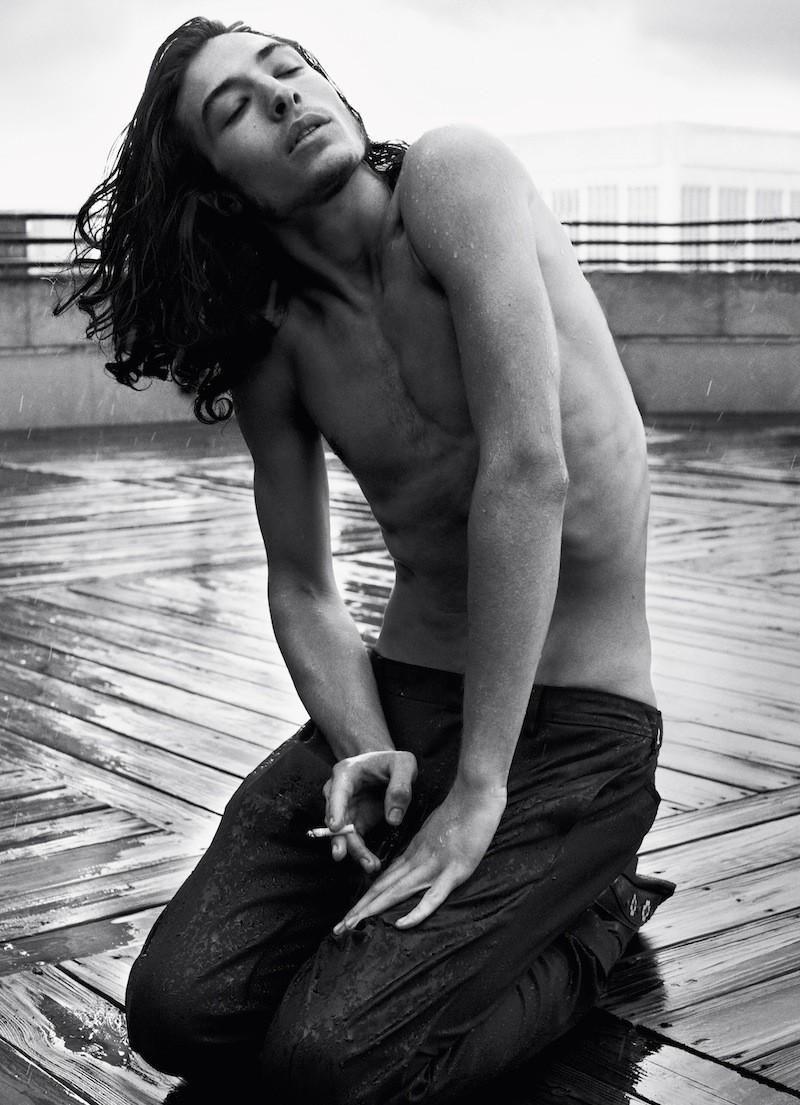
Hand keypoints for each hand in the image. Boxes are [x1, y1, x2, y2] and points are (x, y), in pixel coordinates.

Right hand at [323, 750, 417, 872]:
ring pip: (343, 834)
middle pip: (335, 818)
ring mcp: (345, 810)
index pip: (337, 793)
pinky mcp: (354, 823)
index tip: (336, 827)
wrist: (385, 766)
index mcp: (345, 774)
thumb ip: (400, 786)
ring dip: (354, 851)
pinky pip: (354, 840)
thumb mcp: (403, 764)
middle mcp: (338, 794)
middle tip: (341, 855)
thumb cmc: (392, 762)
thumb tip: (393, 819)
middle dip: (339, 838)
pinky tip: (371, 863)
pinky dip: (361, 853)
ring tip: (370, 865)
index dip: (335, 809)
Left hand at [333, 776, 506, 931]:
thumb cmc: (462, 810)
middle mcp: (418, 861)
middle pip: (384, 889)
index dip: (366, 898)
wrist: (476, 793)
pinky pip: (433, 896)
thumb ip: (423, 850)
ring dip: (374, 910)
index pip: (384, 880)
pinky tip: (400, 924)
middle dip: (361, 910)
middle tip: (338, 929)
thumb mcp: (437, 832)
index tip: (350, 914)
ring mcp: (435, 866)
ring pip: (398, 892)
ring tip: (352, 926)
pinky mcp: (455, 871)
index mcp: (414, 852)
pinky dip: (416, 911)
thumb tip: (410, 866)